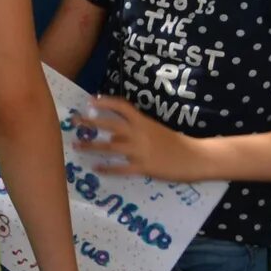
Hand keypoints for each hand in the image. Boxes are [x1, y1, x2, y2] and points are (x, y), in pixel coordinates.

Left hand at [72, 95, 200, 181]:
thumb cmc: (177, 143)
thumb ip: (137, 130)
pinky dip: (107, 169)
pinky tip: (96, 168)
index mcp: (144, 122)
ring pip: (110, 147)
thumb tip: (116, 135)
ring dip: (91, 146)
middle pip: (110, 125)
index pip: (121, 106)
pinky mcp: (143, 167)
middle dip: (90, 122)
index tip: (90, 101)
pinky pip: (120, 169)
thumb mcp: (156, 130)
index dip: (105, 102)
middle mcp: (139, 133)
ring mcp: (140, 151)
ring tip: (76, 146)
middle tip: (74, 121)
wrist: (196, 157)